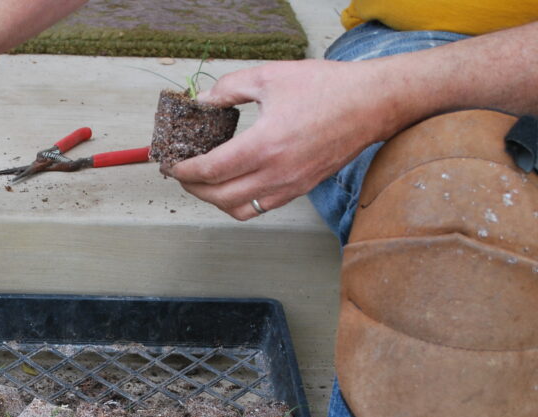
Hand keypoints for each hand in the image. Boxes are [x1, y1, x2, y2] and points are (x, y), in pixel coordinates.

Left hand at [165, 59, 393, 219]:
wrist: (373, 103)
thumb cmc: (327, 87)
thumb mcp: (270, 77)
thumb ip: (229, 89)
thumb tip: (203, 101)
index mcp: (265, 145)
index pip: (210, 170)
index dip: (184, 171)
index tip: (172, 165)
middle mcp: (276, 173)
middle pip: (218, 197)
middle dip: (192, 189)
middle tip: (182, 175)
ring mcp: (290, 186)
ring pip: (238, 210)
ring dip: (214, 201)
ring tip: (204, 183)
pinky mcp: (300, 190)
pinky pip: (260, 208)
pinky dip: (239, 203)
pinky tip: (232, 184)